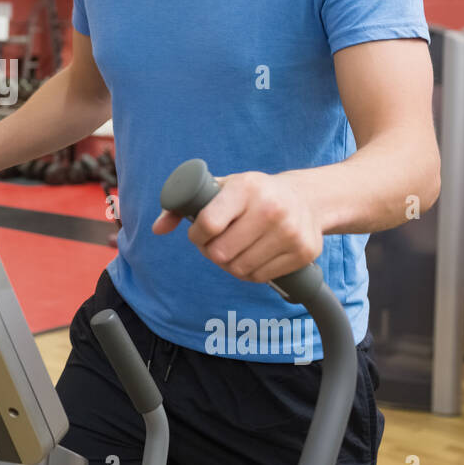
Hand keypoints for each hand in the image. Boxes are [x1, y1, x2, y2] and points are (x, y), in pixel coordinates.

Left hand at [152, 171, 322, 282]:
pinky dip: (249, 272)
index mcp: (247, 187)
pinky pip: (259, 277)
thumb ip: (184, 205)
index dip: (196, 236)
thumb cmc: (253, 194)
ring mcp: (290, 231)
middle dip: (211, 252)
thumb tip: (157, 229)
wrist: (306, 199)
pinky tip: (252, 256)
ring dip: (229, 264)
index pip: (209, 224)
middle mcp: (271, 208)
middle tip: (216, 244)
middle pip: (221, 253)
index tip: (198, 234)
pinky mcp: (304, 252)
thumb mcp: (221, 188)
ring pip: (238, 268)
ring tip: (234, 249)